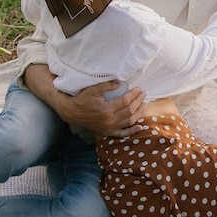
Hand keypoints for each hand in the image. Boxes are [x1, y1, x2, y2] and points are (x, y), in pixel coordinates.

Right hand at [25, 64, 146, 136]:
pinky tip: (140, 127)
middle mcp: (109, 120)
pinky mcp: (107, 132)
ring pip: (129, 121)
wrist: (72, 112)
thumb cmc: (82, 99)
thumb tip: (120, 83)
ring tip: (144, 105)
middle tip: (144, 94)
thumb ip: (107, 85)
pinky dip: (132, 131)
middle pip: (129, 111)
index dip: (134, 94)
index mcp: (106, 109)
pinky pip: (122, 134)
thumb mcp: (93, 90)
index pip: (126, 101)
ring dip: (139, 113)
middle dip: (138, 102)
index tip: (139, 89)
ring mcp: (109, 128)